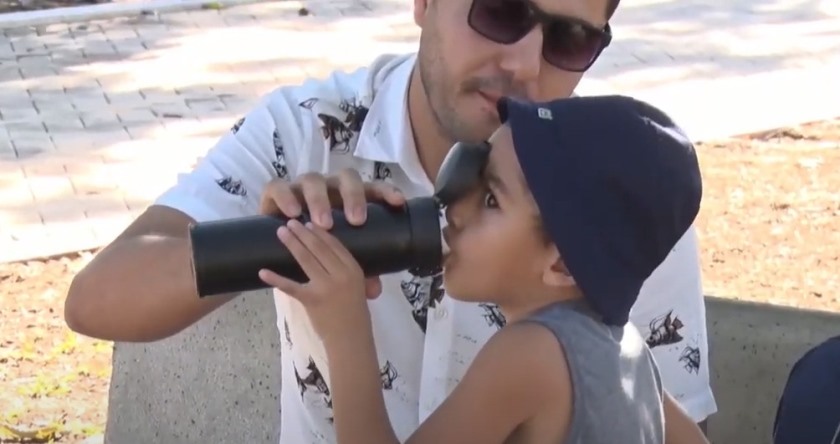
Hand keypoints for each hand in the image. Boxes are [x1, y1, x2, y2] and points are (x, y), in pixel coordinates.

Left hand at [258, 219, 370, 341]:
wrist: (351, 339)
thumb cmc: (355, 315)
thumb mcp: (359, 287)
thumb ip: (345, 271)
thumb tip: (325, 256)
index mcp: (354, 269)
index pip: (334, 244)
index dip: (319, 232)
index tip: (308, 223)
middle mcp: (341, 274)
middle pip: (318, 247)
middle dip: (302, 232)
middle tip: (290, 222)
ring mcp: (326, 286)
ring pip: (306, 259)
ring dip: (291, 243)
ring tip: (281, 232)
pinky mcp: (311, 300)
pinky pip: (290, 286)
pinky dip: (275, 278)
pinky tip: (263, 271)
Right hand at [259, 168, 404, 297]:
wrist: (283, 236)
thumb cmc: (317, 246)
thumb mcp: (337, 256)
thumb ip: (356, 268)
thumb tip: (374, 290)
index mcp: (350, 198)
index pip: (374, 188)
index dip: (387, 192)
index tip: (397, 202)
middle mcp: (330, 187)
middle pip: (346, 179)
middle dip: (353, 198)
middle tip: (356, 221)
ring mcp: (303, 186)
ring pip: (313, 180)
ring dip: (320, 201)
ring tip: (320, 224)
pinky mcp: (277, 192)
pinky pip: (279, 188)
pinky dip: (285, 198)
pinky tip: (291, 212)